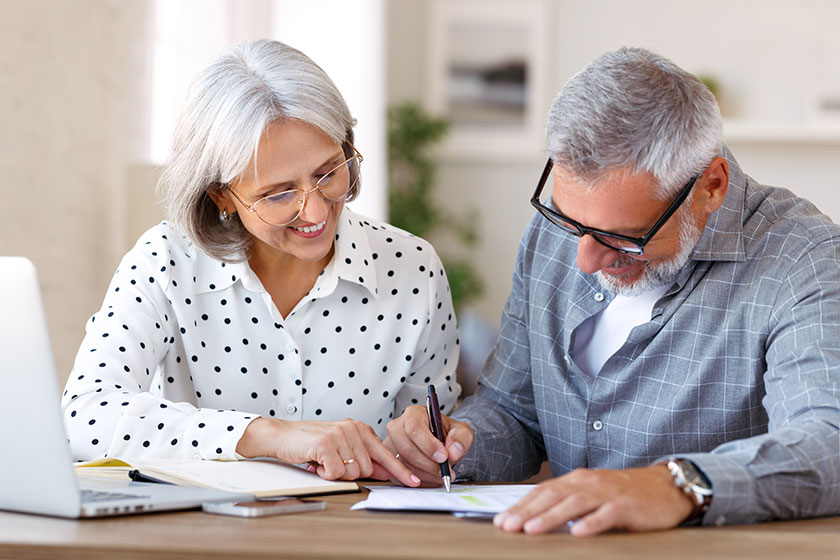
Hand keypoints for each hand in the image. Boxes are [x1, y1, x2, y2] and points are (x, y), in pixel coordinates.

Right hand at [235, 417, 420, 486]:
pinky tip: (317, 463)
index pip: (385, 453)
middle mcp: (353, 429)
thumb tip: (386, 472)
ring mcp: (340, 435)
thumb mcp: (343, 446)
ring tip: (324, 462)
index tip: (413, 482)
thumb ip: (364, 458)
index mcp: (360, 429)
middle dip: (349, 473)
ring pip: (352, 473)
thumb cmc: (312, 442)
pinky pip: (335, 473)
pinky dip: (325, 474)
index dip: (400, 470)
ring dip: (336, 473)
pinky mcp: (326, 444)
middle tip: (333, 464)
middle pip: (366, 469)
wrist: (284, 435)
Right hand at [384, 405, 473, 485]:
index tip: (444, 457)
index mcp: (414, 414)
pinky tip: (431, 478)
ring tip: (441, 474)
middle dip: (429, 464)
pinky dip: (419, 481)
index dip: (428, 445)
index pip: (414, 429)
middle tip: (445, 470)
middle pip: (407, 449)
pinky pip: (400, 477)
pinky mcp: (390, 463)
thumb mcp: (461, 431)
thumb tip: (453, 451)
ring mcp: (391, 445)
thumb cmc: (447, 435)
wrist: (442, 445)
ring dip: (425, 475)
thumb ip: (461, 438)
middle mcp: (398, 428)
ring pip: (404, 465)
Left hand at [494, 465, 693, 535]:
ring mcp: (607, 493)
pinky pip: (606, 515)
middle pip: (552, 497)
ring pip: (574, 504)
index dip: (521, 506)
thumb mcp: (591, 493)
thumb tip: (535, 516)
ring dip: (551, 517)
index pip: (543, 492)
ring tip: (532, 529)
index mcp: (576, 480)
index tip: (502, 520)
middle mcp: (588, 483)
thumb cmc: (624, 493)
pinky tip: (578, 533)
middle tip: (507, 526)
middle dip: (527, 512)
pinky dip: (591, 523)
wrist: (665, 486)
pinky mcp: (626, 506)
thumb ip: (567, 502)